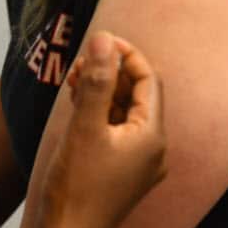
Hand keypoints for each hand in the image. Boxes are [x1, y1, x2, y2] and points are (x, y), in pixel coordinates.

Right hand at [37, 31, 166, 227]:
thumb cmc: (77, 188)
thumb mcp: (85, 127)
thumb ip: (98, 81)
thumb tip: (105, 39)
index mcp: (152, 136)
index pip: (148, 79)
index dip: (126, 54)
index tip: (99, 41)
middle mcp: (152, 149)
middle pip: (137, 93)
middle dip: (110, 72)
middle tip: (80, 64)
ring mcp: (137, 162)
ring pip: (124, 111)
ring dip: (102, 90)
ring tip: (75, 80)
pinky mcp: (121, 171)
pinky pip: (115, 129)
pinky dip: (99, 111)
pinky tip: (78, 104)